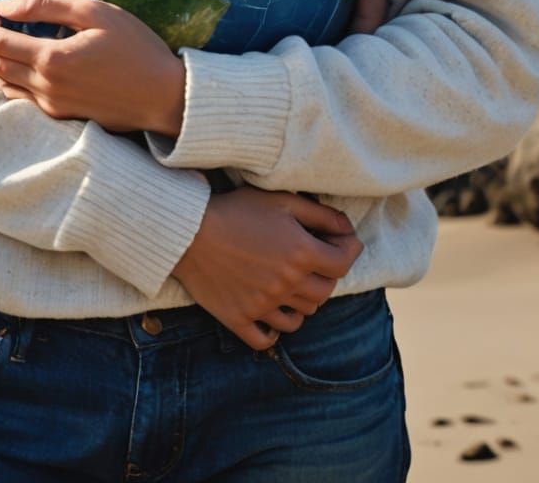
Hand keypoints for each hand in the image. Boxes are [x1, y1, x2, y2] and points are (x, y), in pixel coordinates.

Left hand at [0, 0, 185, 135]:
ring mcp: (52, 106)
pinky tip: (13, 65)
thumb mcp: (95, 12)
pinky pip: (19, 99)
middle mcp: (46, 87)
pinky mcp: (61, 116)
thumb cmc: (135, 47)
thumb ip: (46, 6)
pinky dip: (6, 79)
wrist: (164, 96)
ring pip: (3, 84)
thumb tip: (3, 5)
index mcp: (52, 59)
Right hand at [172, 184, 363, 350]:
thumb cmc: (237, 210)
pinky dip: (275, 330)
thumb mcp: (281, 201)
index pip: (343, 263)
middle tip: (314, 260)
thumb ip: (320, 214)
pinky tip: (273, 315)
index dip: (349, 250)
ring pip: (301, 317)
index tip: (344, 243)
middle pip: (325, 292)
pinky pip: (267, 338)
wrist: (189, 230)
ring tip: (292, 283)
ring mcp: (263, 306)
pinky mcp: (240, 319)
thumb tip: (346, 228)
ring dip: (304, 301)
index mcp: (301, 253)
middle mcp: (287, 284)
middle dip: (326, 275)